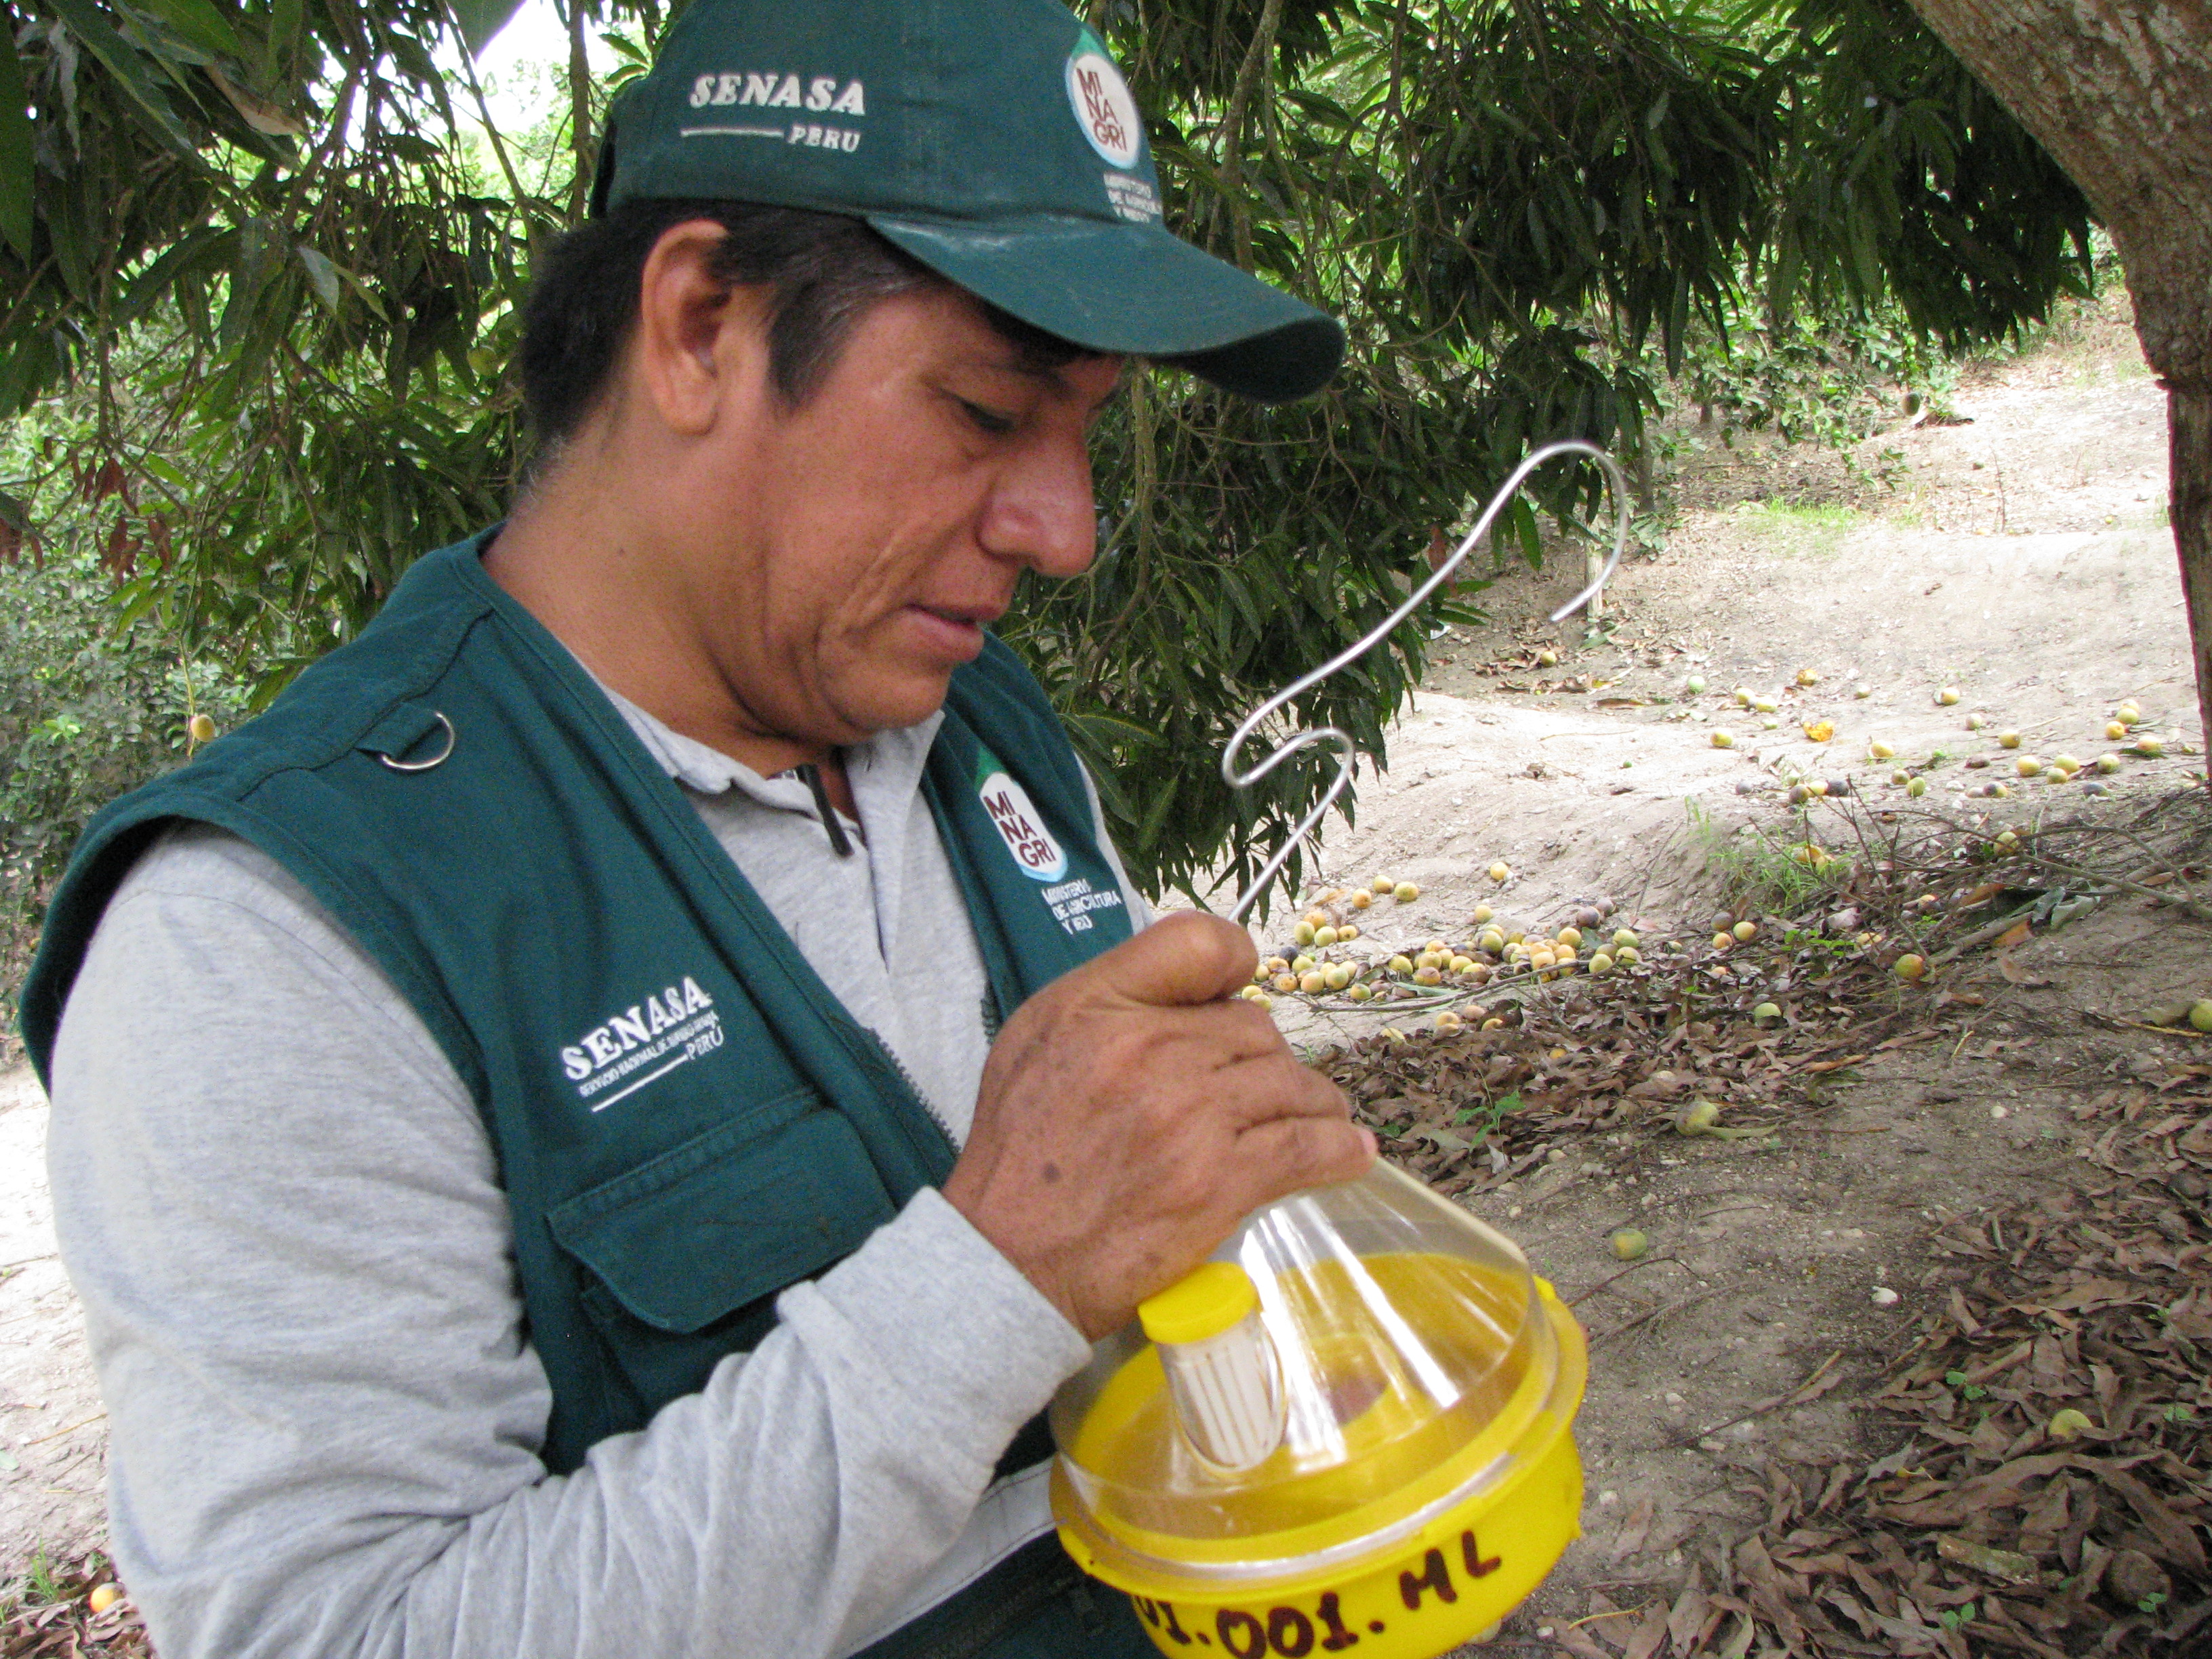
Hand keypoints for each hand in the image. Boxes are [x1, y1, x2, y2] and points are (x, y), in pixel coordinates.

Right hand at [942, 911, 1373, 1338]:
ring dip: (1308, 1103)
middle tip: (1256, 1093)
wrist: (1007, 1259)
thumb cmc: (1019, 1153)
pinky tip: (1348, 1152)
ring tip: (1312, 1120)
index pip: (1201, 945)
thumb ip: (1112, 996)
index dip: (1233, 966)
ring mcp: (1191, 1114)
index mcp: (1099, 1005)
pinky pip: (1307, 1147)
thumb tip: (1195, 988)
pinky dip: (1337, 1149)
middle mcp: (1149, 1048)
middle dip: (1263, 1059)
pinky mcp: (1220, 1180)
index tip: (1235, 996)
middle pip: (1255, 1026)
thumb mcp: (1037, 1038)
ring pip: (1291, 1083)